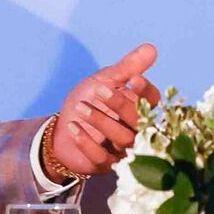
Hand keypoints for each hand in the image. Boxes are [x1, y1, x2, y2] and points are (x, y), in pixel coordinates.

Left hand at [45, 45, 160, 177]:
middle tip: (100, 89)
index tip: (134, 78)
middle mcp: (135, 130)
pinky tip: (74, 127)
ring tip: (81, 108)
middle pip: (139, 121)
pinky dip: (87, 142)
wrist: (61, 129)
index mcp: (138, 108)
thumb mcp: (104, 80)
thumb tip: (151, 48)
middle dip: (120, 104)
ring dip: (101, 122)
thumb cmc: (88, 101)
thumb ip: (127, 67)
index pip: (153, 102)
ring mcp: (122, 150)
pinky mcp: (105, 165)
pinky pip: (102, 157)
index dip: (146, 91)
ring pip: (123, 139)